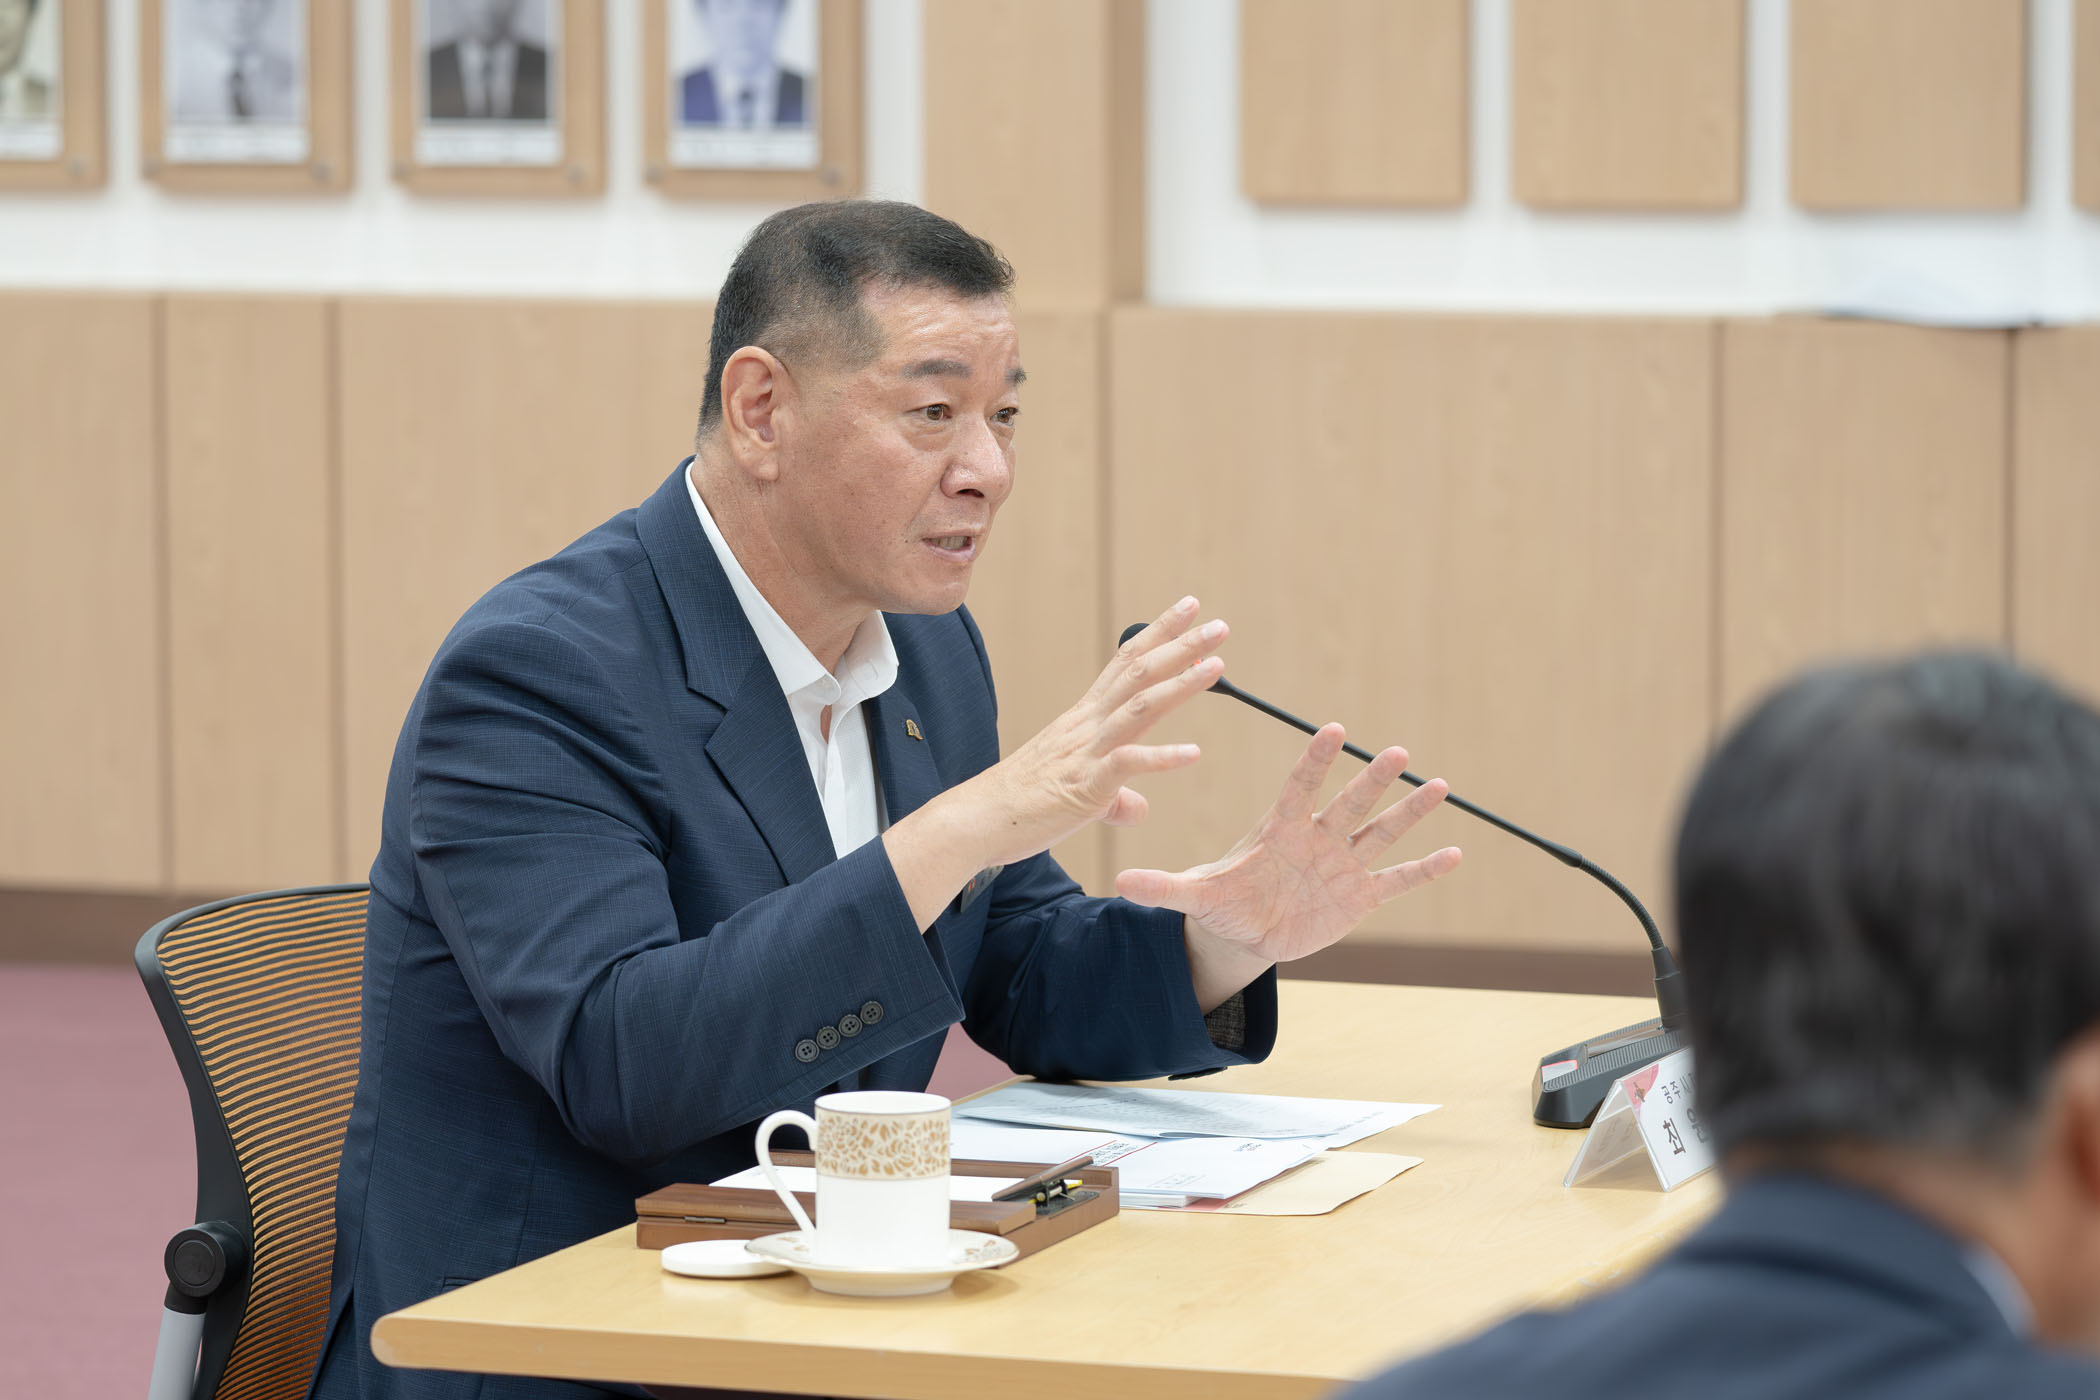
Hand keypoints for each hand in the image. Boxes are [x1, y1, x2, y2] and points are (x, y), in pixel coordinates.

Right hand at [963, 595, 1229, 868]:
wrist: (977, 820)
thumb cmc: (1021, 805)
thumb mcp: (1077, 795)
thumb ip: (1114, 797)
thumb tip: (1138, 808)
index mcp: (1083, 718)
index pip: (1125, 664)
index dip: (1158, 634)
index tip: (1188, 610)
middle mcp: (1087, 725)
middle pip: (1138, 672)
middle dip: (1180, 645)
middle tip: (1218, 624)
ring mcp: (1086, 751)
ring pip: (1139, 706)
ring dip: (1180, 682)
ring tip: (1217, 664)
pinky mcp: (1084, 785)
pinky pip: (1127, 764)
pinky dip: (1162, 757)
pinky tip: (1194, 753)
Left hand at [1115, 723, 1461, 1003]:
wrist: (1248, 933)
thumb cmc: (1224, 902)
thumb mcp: (1194, 897)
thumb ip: (1162, 886)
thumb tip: (1119, 881)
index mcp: (1279, 829)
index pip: (1299, 787)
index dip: (1315, 761)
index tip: (1333, 729)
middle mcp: (1317, 838)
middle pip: (1348, 803)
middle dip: (1372, 779)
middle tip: (1397, 751)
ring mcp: (1342, 865)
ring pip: (1380, 832)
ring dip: (1409, 811)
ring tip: (1439, 785)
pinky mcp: (1358, 897)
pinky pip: (1396, 880)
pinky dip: (1423, 869)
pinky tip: (1455, 852)